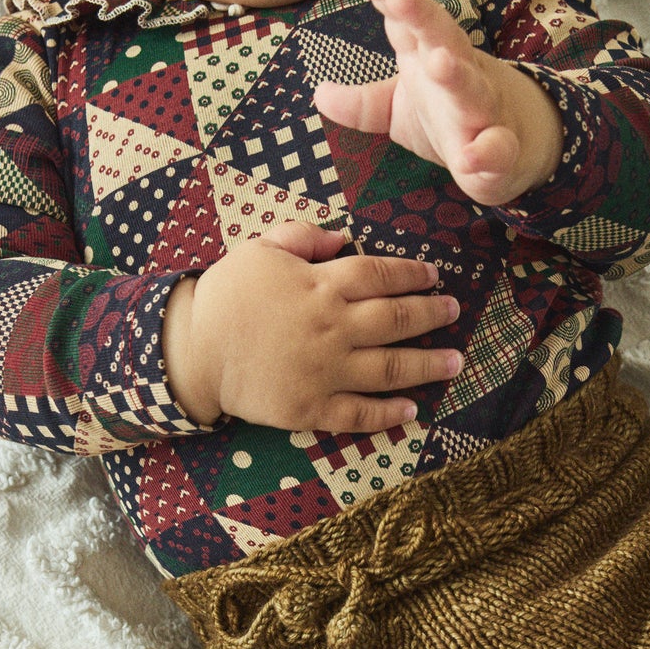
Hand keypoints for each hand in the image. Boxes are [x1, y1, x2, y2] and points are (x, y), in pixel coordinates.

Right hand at [161, 220, 463, 433]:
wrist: (193, 351)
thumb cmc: (226, 295)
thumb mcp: (260, 249)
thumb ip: (303, 238)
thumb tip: (342, 235)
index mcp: (321, 285)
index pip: (380, 274)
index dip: (412, 274)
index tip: (433, 275)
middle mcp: (332, 327)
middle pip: (396, 319)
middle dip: (432, 314)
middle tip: (454, 311)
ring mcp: (325, 370)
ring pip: (390, 367)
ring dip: (428, 365)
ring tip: (455, 361)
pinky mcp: (312, 407)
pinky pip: (359, 413)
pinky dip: (389, 412)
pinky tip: (412, 408)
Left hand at [313, 0, 562, 206]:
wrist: (512, 147)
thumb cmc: (449, 116)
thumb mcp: (399, 108)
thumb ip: (362, 103)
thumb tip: (319, 93)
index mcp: (428, 57)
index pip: (405, 21)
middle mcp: (458, 73)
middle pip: (442, 36)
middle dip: (422, 15)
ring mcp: (482, 109)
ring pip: (471, 87)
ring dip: (456, 73)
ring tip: (439, 63)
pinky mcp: (500, 149)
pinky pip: (496, 149)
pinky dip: (486, 153)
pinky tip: (469, 159)